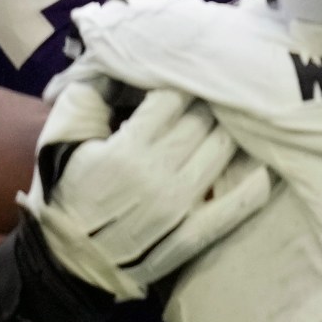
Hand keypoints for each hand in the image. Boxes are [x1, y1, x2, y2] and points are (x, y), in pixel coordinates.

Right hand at [25, 82, 272, 301]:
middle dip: (206, 103)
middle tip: (209, 97)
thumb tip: (118, 62)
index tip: (183, 79)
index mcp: (124, 150)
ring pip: (224, 150)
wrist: (65, 260)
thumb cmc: (62, 189)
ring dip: (228, 131)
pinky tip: (263, 164)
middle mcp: (155, 176)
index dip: (179, 84)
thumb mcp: (58, 137)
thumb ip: (87, 94)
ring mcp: (178, 207)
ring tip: (228, 122)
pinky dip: (254, 182)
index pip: (173, 99)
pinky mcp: (192, 235)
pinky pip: (237, 205)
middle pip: (203, 120)